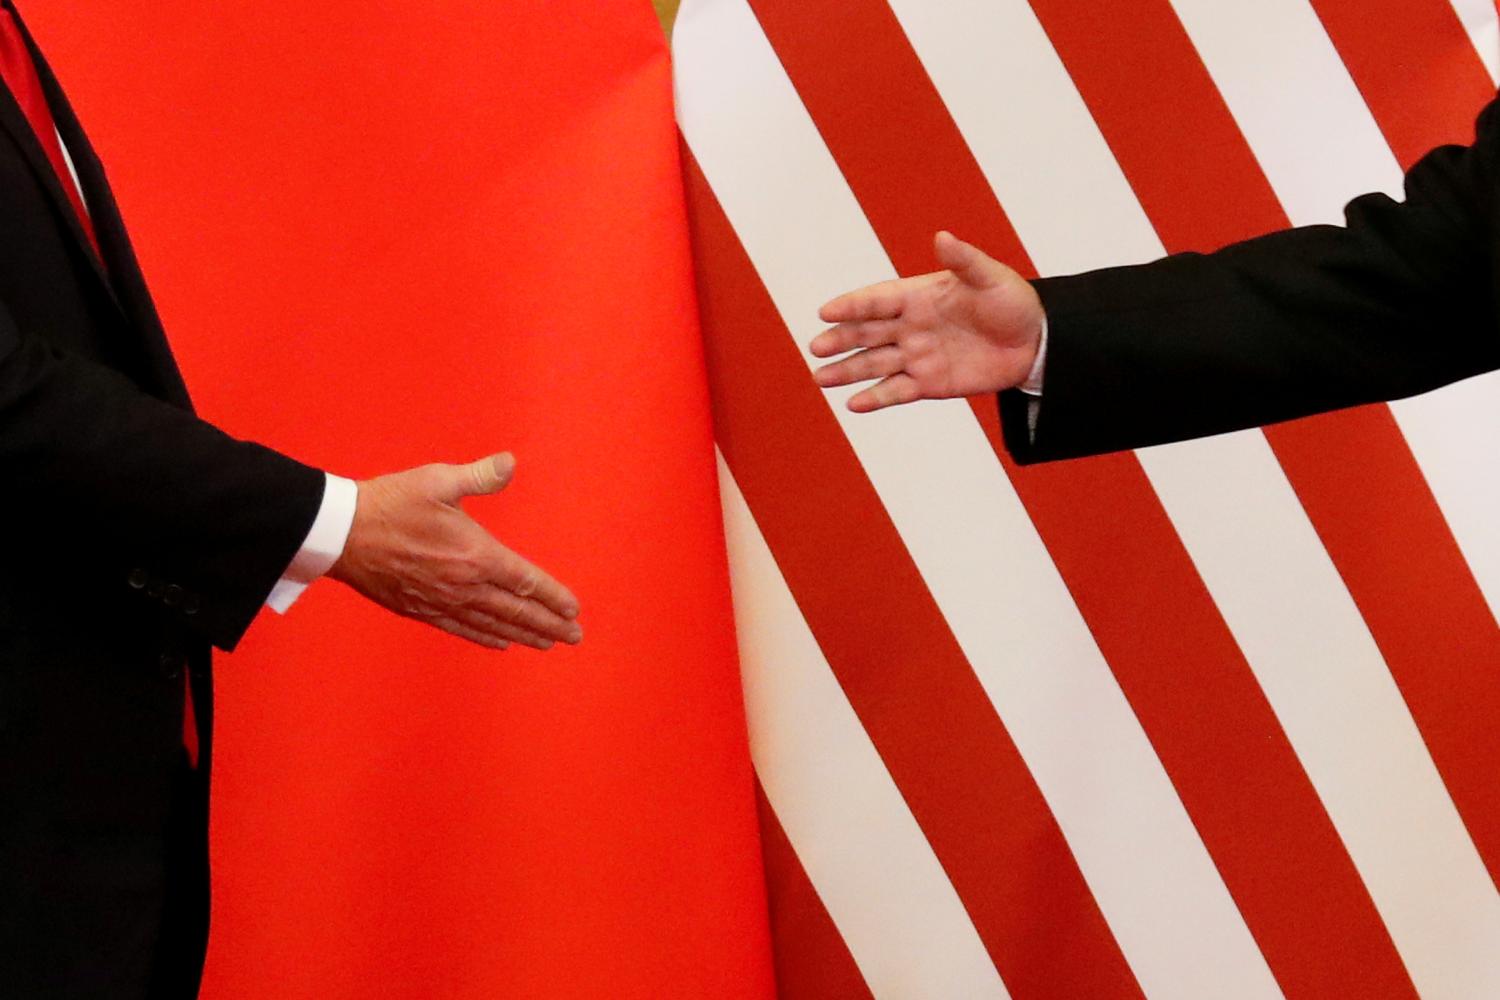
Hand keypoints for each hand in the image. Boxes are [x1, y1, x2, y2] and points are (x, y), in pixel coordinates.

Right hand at [328, 453, 581, 651]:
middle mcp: (464, 585)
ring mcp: (442, 601)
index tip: (573, 609)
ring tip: (548, 643)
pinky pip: (461, 628)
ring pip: (492, 624)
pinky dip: (485, 636)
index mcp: (475, 554)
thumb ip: (480, 476)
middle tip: (573, 636)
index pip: (525, 581)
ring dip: (523, 634)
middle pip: (515, 610)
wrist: (342, 532)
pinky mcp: (421, 609)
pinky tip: (500, 643)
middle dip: (548, 624)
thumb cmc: (392, 502)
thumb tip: (510, 463)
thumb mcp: (438, 480)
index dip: (552, 596)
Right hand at [811, 231, 1044, 411]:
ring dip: (847, 371)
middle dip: (841, 340)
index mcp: (918, 296)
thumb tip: (942, 236)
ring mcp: (917, 356)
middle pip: (866, 333)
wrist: (1035, 342)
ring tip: (821, 378)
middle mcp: (910, 326)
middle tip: (817, 348)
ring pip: (874, 364)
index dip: (851, 305)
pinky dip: (876, 398)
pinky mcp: (928, 383)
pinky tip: (854, 404)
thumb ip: (964, 260)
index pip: (877, 300)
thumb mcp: (991, 278)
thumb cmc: (1012, 302)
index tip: (826, 311)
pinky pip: (896, 391)